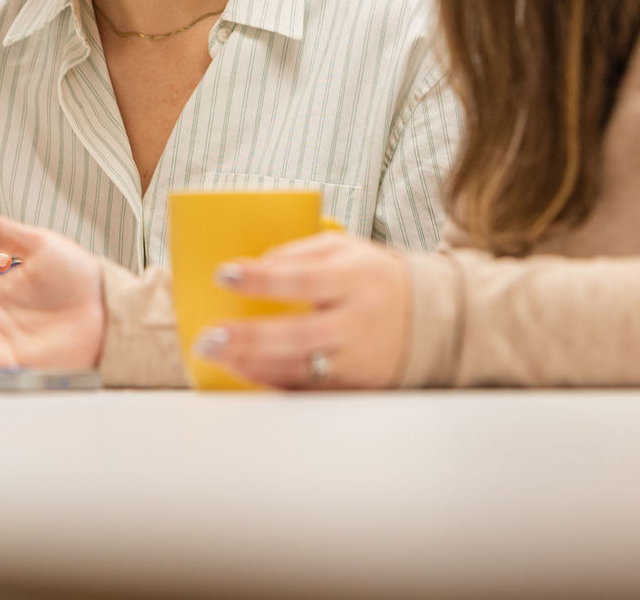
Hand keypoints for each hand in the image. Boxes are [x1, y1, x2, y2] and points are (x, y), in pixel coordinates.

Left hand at [191, 230, 408, 389]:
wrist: (430, 320)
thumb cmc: (372, 278)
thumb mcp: (344, 249)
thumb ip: (299, 253)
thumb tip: (255, 267)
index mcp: (355, 279)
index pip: (304, 279)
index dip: (263, 279)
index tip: (225, 274)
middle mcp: (357, 323)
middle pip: (298, 335)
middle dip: (249, 337)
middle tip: (209, 336)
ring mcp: (356, 360)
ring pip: (299, 369)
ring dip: (252, 363)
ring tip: (215, 352)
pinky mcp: (353, 387)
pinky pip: (306, 390)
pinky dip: (271, 381)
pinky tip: (242, 369)